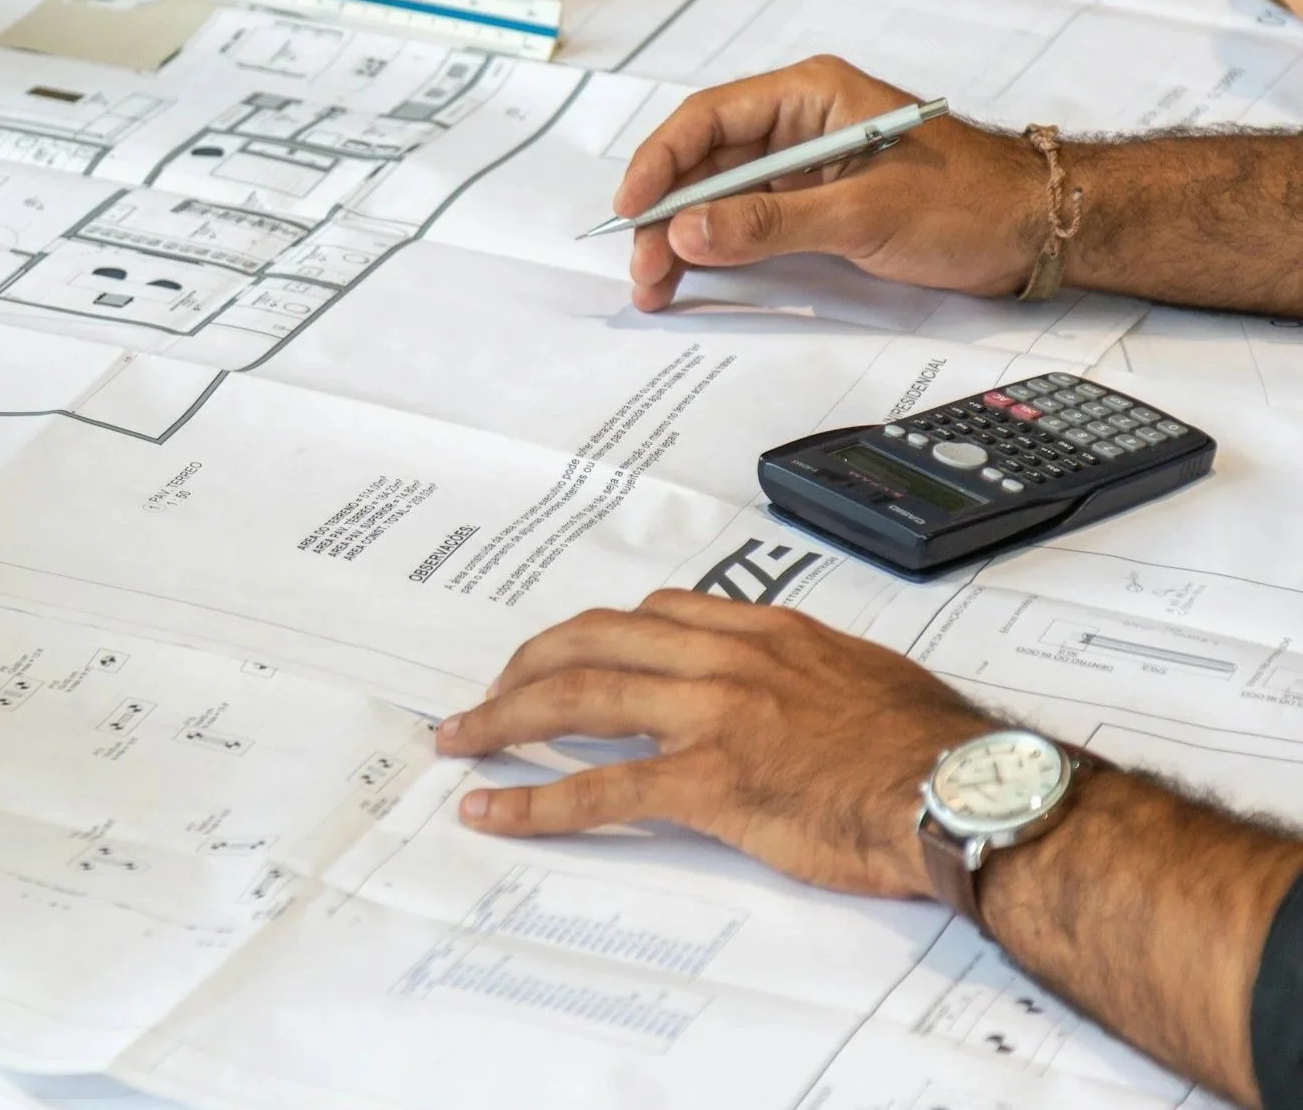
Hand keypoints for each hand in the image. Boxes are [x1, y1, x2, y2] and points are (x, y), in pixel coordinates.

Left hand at [436, 591, 996, 898]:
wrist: (965, 791)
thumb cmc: (932, 747)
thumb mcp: (865, 677)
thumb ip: (806, 671)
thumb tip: (786, 688)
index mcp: (765, 633)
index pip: (653, 614)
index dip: (593, 634)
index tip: (566, 655)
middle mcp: (727, 659)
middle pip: (595, 641)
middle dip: (528, 664)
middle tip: (490, 693)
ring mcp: (711, 715)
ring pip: (580, 697)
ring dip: (506, 716)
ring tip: (461, 736)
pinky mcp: (707, 781)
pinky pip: (600, 787)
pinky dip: (535, 801)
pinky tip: (494, 811)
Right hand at [616, 56, 1045, 311]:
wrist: (1036, 230)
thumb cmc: (972, 201)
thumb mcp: (864, 213)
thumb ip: (771, 222)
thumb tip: (690, 231)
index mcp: (811, 95)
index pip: (709, 119)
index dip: (660, 164)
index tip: (632, 210)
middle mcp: (799, 124)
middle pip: (703, 163)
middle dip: (665, 216)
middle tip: (644, 270)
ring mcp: (803, 167)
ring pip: (717, 198)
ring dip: (682, 240)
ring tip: (657, 287)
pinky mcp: (813, 206)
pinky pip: (745, 222)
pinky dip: (715, 250)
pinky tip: (692, 277)